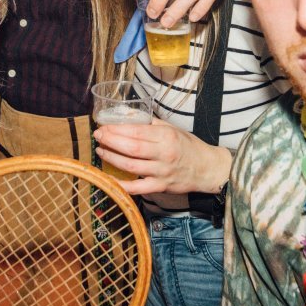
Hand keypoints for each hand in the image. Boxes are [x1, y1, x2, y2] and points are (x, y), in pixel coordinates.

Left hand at [93, 120, 232, 196]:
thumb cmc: (189, 146)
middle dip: (111, 141)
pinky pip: (137, 188)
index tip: (104, 126)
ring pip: (130, 166)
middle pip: (131, 148)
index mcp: (166, 136)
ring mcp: (161, 172)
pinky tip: (108, 179)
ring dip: (112, 158)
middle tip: (98, 137)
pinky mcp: (160, 187)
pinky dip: (121, 185)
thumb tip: (127, 116)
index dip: (117, 129)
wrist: (207, 169)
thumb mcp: (172, 129)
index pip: (136, 131)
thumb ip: (151, 124)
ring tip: (101, 151)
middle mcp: (164, 154)